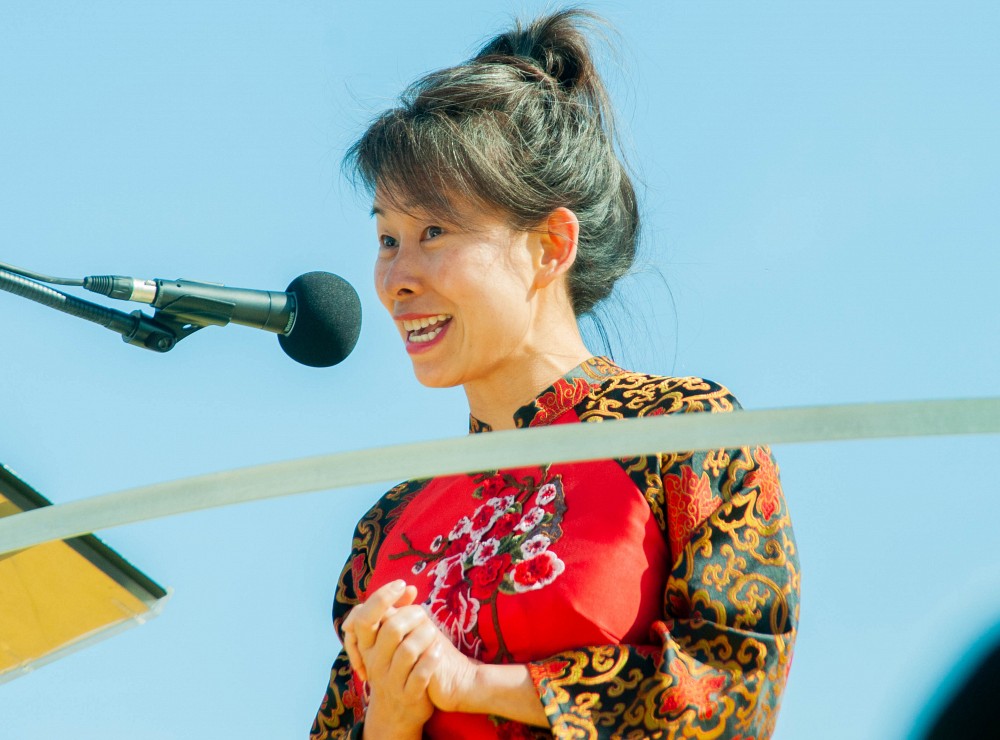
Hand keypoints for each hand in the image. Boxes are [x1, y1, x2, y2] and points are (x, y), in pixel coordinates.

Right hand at [342, 579, 479, 714]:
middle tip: (423, 612)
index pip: (364, 617)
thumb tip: (410, 588)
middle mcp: (375, 663)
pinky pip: (421, 674)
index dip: (381, 597)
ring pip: (408, 652)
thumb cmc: (395, 666)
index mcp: (367, 646)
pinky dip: (432, 659)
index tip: (401, 584)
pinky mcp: (409, 695)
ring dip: (425, 635)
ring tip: (434, 631)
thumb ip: (398, 613)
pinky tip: (439, 650)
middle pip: (391, 630)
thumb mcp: (390, 642)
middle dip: (412, 615)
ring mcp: (391, 681)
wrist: (396, 712)